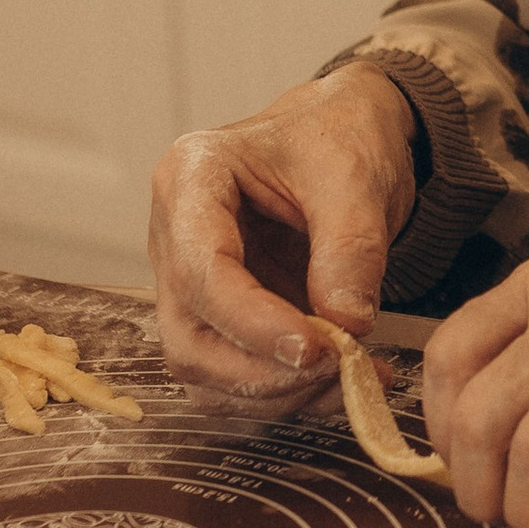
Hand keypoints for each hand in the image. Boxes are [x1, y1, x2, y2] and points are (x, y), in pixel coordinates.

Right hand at [148, 65, 416, 400]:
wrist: (346, 134)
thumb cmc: (339, 134)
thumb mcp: (355, 174)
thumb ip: (351, 248)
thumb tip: (346, 325)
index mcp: (191, 177)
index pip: (200, 269)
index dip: (252, 322)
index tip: (315, 349)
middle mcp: (173, 235)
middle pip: (187, 334)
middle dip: (260, 370)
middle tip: (338, 368)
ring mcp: (189, 281)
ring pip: (202, 367)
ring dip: (273, 392)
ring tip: (350, 378)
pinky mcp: (217, 314)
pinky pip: (231, 375)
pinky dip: (283, 393)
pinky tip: (338, 381)